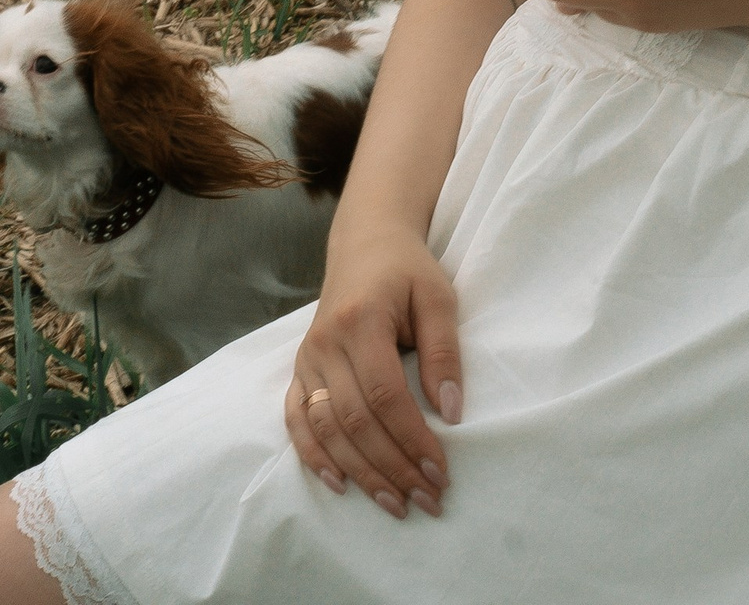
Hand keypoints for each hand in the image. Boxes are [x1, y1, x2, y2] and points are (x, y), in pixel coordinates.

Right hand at [286, 219, 461, 520]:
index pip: (385, 394)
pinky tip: (339, 484)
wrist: (365, 244)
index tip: (442, 470)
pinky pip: (297, 419)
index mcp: (360, 320)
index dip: (412, 438)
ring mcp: (307, 357)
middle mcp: (325, 342)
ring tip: (396, 503)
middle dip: (393, 466)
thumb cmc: (407, 270)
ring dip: (360, 472)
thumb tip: (450, 413)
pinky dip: (313, 456)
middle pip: (355, 420)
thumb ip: (444, 352)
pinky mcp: (299, 369)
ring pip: (326, 428)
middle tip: (427, 499)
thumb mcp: (438, 297)